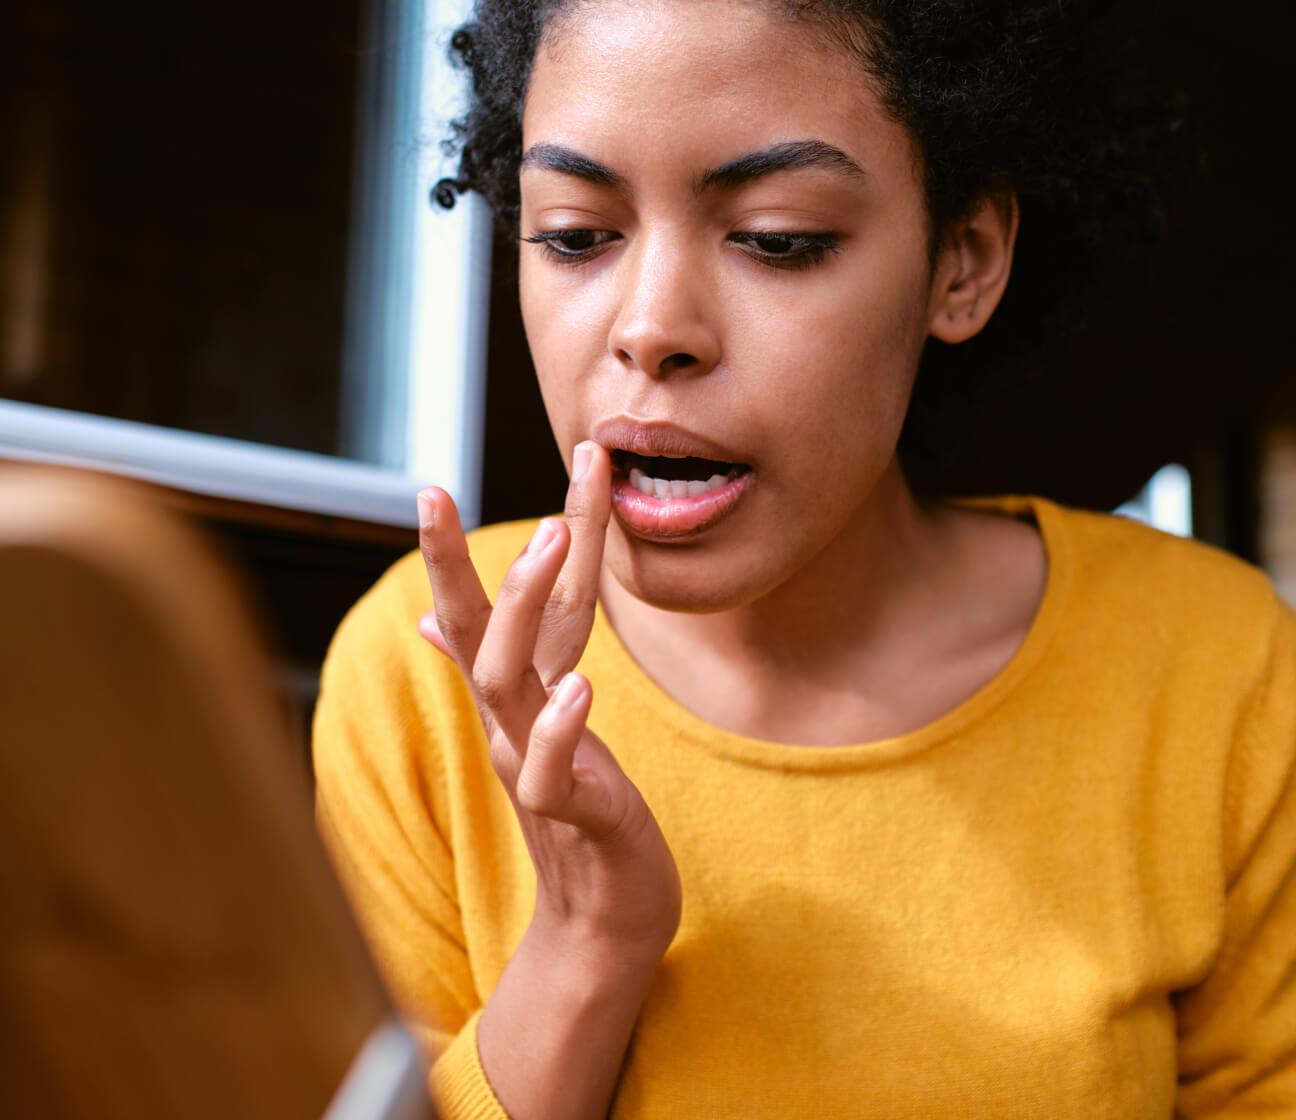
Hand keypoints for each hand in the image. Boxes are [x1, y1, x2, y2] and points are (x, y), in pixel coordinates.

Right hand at [415, 441, 681, 957]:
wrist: (603, 915)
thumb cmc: (581, 810)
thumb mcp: (536, 726)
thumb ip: (506, 663)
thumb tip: (430, 621)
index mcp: (516, 697)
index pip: (492, 608)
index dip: (463, 551)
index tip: (436, 484)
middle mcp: (511, 722)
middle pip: (475, 633)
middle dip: (449, 565)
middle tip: (433, 495)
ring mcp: (535, 765)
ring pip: (507, 685)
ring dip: (523, 612)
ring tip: (544, 545)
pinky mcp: (574, 814)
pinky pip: (550, 774)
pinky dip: (560, 731)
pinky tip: (579, 689)